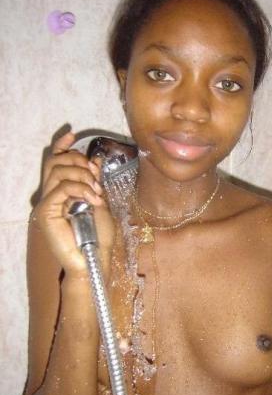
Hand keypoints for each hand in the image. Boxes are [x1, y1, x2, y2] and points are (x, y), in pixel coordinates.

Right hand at [32, 131, 114, 278]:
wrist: (95, 260)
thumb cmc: (99, 238)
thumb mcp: (101, 203)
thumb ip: (95, 182)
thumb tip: (95, 159)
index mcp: (63, 193)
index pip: (55, 162)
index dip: (62, 146)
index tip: (72, 134)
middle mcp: (51, 196)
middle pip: (56, 162)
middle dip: (78, 161)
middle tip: (95, 177)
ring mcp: (47, 204)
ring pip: (58, 172)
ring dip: (82, 176)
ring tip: (96, 192)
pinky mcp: (46, 213)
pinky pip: (61, 188)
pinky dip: (81, 189)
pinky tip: (93, 199)